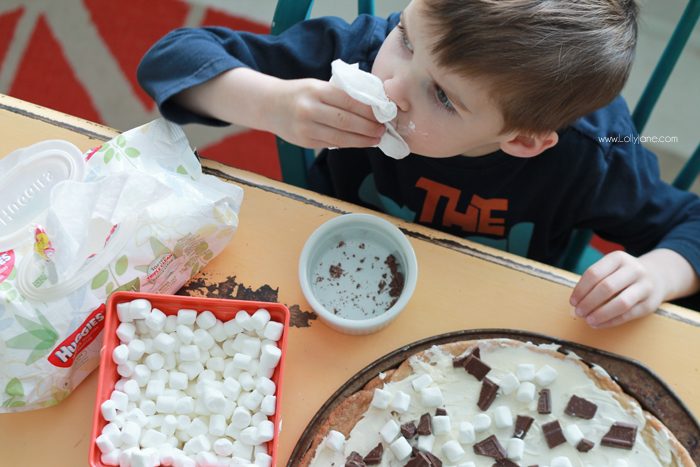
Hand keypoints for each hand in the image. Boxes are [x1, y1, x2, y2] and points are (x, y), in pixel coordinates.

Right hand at [270, 78, 384, 148]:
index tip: (383, 113)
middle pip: (346, 121)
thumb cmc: (300, 93)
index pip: (348, 100)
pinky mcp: (305, 142)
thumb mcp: (317, 85)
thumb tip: (370, 104)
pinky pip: (332, 144)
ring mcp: (306, 128)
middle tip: (382, 129)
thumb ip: (339, 94)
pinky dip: (349, 144)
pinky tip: (360, 142)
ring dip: (362, 140)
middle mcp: (310, 109)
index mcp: (316, 91)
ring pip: (340, 137)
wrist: (269, 105)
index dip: (368, 110)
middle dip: (368, 127)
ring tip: (376, 139)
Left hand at [569, 251, 664, 327]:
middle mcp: (634, 270)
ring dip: (601, 314)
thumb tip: (575, 303)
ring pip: (621, 303)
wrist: (657, 276)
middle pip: (606, 287)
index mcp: (619, 258)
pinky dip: (610, 321)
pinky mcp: (650, 304)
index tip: (572, 301)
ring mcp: (645, 286)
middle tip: (578, 313)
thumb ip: (593, 282)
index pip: (594, 273)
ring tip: (588, 320)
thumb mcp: (610, 269)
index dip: (580, 289)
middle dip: (589, 302)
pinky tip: (599, 324)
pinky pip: (628, 315)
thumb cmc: (622, 275)